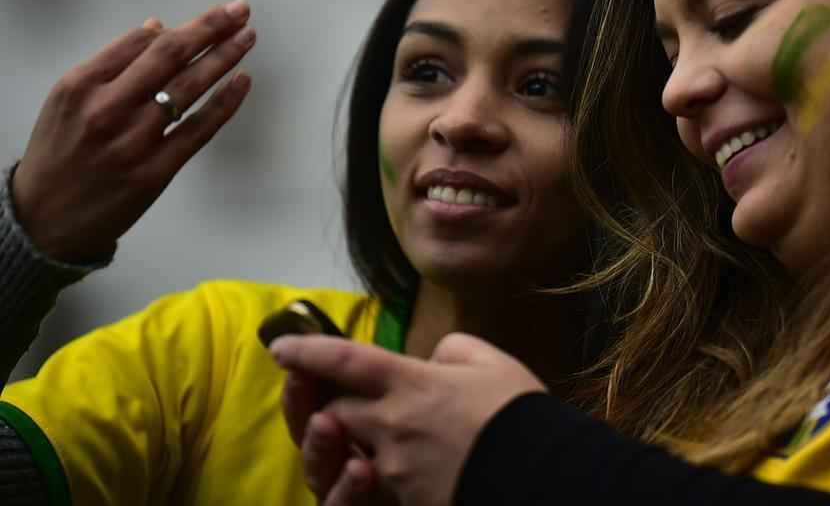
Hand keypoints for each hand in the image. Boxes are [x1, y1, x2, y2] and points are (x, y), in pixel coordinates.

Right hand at [10, 0, 254, 261]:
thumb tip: (156, 27)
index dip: (188, 24)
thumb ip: (111, 62)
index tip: (219, 13)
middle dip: (211, 28)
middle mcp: (107, 110)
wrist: (43, 220)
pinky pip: (199, 130)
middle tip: (241, 10)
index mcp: (81, 86)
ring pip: (188, 88)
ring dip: (224, 57)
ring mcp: (133, 142)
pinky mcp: (154, 172)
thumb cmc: (59, 153)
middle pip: (170, 57)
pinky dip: (225, 103)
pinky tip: (243, 80)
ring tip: (248, 37)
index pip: (144, 43)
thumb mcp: (67, 99)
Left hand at [272, 333, 545, 505]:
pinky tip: (399, 466)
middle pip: (333, 411)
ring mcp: (395, 469)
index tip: (280, 347)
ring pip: (347, 452)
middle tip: (334, 398)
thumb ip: (452, 350)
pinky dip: (378, 474)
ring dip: (349, 442)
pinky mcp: (405, 500)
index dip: (308, 350)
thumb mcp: (490, 361)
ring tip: (368, 435)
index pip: (344, 360)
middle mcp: (391, 424)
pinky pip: (377, 486)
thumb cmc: (517, 411)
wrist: (542, 473)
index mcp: (410, 383)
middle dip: (328, 404)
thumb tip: (433, 358)